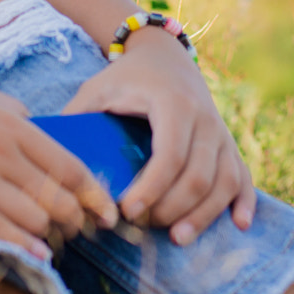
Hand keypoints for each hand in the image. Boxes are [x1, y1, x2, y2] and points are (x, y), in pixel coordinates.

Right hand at [0, 56, 119, 258]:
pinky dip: (21, 246)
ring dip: (46, 237)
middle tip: (76, 235)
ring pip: (34, 218)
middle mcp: (3, 151)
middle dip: (74, 222)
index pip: (72, 167)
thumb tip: (36, 125)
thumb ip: (11, 112)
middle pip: (59, 199)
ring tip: (48, 245)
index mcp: (13, 124)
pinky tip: (34, 256)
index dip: (95, 196)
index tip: (108, 215)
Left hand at [61, 29, 255, 244]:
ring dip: (204, 214)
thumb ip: (76, 120)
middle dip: (172, 208)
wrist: (162, 55)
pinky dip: (244, 201)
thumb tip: (49, 160)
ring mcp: (220, 131)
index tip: (128, 211)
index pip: (170, 155)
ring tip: (177, 239)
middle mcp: (204, 117)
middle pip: (199, 175)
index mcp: (172, 103)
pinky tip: (239, 224)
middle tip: (143, 226)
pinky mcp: (229, 143)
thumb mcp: (96, 89)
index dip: (152, 188)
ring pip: (224, 181)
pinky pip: (243, 175)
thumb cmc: (124, 77)